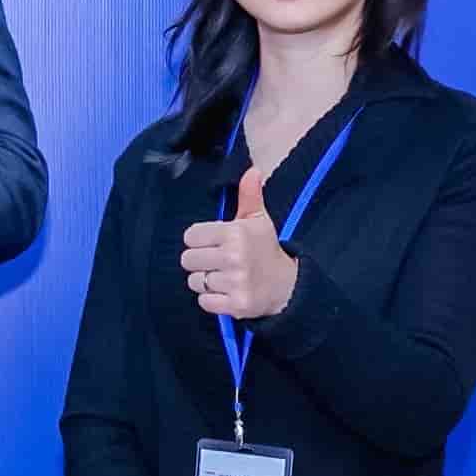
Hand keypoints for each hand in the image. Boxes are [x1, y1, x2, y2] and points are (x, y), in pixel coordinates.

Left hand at [180, 167, 300, 320]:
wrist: (287, 286)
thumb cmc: (265, 249)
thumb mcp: (258, 221)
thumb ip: (249, 196)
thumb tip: (253, 170)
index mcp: (235, 233)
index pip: (191, 236)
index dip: (199, 240)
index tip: (213, 243)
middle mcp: (234, 257)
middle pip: (188, 260)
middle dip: (199, 261)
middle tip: (217, 261)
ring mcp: (235, 282)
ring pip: (195, 281)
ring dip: (205, 281)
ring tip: (223, 277)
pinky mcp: (236, 305)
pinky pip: (204, 302)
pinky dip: (211, 300)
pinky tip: (225, 292)